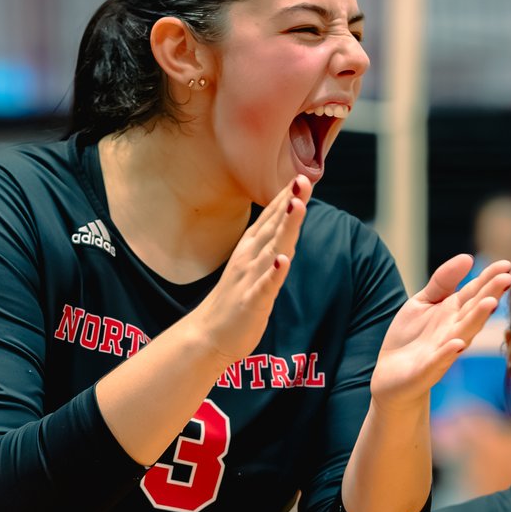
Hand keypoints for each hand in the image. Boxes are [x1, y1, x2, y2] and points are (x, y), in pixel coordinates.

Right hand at [189, 175, 311, 361]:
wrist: (207, 337)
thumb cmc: (234, 300)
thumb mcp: (252, 265)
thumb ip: (269, 244)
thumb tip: (285, 221)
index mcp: (251, 249)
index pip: (271, 218)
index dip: (286, 196)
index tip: (301, 175)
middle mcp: (250, 258)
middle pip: (274, 226)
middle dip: (289, 202)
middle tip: (302, 179)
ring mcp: (250, 279)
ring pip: (272, 249)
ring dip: (285, 228)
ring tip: (297, 205)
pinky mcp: (251, 302)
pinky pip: (265, 285)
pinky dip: (273, 272)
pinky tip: (282, 260)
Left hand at [369, 255, 510, 409]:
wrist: (392, 377)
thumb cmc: (411, 337)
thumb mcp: (423, 301)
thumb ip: (443, 281)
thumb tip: (467, 257)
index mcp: (454, 313)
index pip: (475, 292)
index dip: (489, 279)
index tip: (506, 265)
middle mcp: (454, 331)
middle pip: (474, 311)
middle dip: (490, 295)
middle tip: (507, 279)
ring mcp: (442, 351)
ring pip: (463, 334)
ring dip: (476, 320)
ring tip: (490, 303)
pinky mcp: (425, 370)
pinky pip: (438, 360)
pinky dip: (447, 352)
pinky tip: (457, 343)